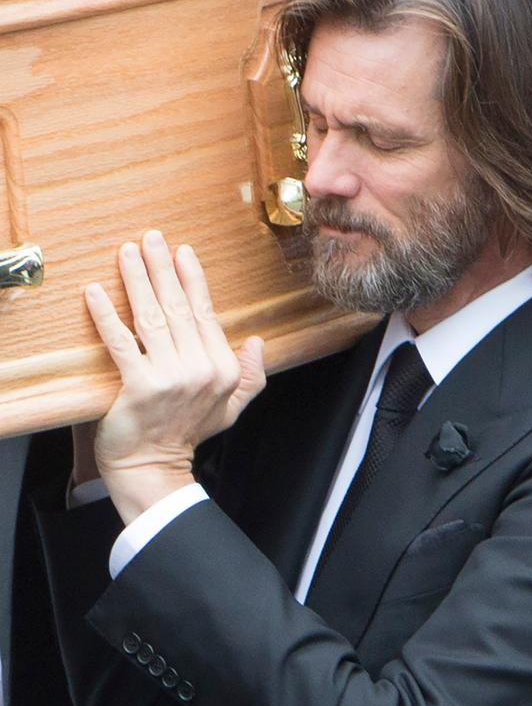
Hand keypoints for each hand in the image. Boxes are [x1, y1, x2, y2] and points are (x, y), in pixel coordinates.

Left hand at [86, 230, 264, 522]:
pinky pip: (121, 343)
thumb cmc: (187, 434)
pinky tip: (97, 293)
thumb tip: (260, 343)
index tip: (182, 252)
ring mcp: (169, 376)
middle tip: (151, 238)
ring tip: (127, 253)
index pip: (204, 313)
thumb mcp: (232, 407)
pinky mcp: (138, 386)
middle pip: (177, 308)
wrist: (152, 468)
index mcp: (222, 367)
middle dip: (162, 268)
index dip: (192, 279)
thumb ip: (252, 375)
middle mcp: (199, 368)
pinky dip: (107, 316)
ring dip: (137, 281)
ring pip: (151, 318)